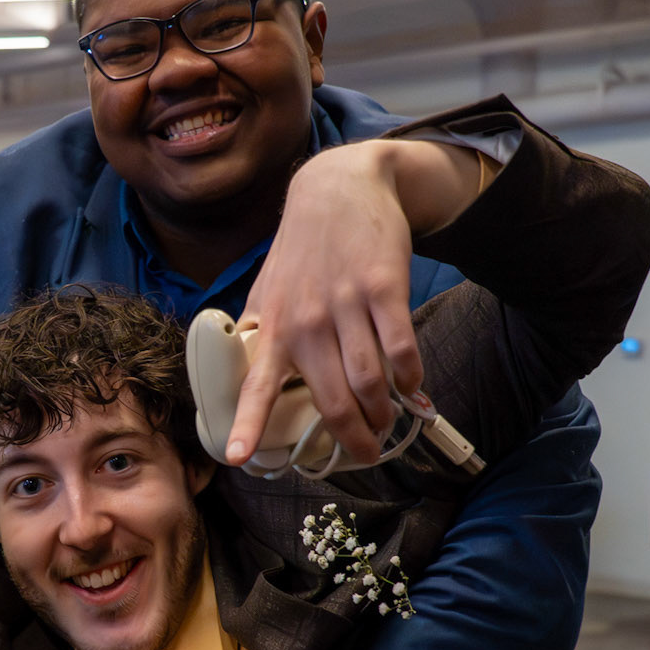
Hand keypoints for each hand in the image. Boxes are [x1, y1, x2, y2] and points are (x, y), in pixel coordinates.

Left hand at [230, 138, 486, 465]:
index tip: (239, 459)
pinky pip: (402, 351)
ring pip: (370, 384)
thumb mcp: (267, 290)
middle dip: (354, 439)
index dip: (247, 424)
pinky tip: (410, 385)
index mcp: (274, 327)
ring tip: (388, 422)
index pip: (254, 385)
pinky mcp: (384, 289)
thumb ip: (260, 335)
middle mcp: (306, 322)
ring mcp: (346, 305)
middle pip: (333, 402)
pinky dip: (409, 378)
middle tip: (366, 453)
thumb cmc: (302, 249)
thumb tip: (243, 380)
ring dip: (384, 413)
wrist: (338, 190)